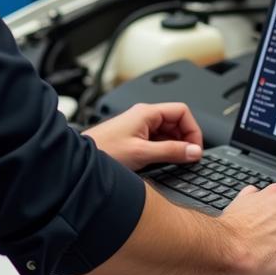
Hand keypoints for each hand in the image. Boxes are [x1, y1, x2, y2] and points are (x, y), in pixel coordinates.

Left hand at [83, 102, 203, 170]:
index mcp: (147, 112)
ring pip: (167, 133)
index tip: (195, 149)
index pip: (181, 112)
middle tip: (187, 158)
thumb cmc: (103, 151)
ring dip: (174, 146)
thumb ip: (171, 151)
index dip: (192, 130)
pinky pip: (157, 141)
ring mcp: (138, 127)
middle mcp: (143, 116)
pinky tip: (161, 163)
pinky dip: (164, 150)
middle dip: (184, 139)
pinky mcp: (133, 138)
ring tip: (174, 162)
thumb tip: (194, 151)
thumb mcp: (142, 153)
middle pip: (176, 122)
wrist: (79, 162)